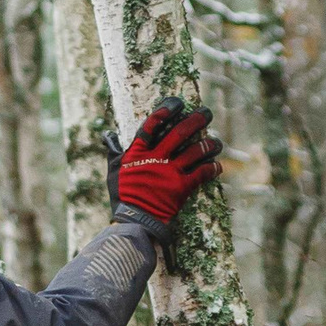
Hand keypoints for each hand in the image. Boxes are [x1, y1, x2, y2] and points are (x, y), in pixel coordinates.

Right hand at [111, 97, 223, 225]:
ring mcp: (170, 172)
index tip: (178, 103)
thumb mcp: (114, 171)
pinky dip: (212, 168)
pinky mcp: (182, 187)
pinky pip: (202, 173)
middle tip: (207, 113)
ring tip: (217, 142)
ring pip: (195, 151)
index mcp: (137, 152)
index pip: (152, 124)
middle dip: (196, 120)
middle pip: (179, 133)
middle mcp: (155, 158)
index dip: (166, 110)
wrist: (134, 221)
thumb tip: (108, 135)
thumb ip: (114, 151)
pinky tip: (216, 166)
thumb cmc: (122, 196)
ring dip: (209, 144)